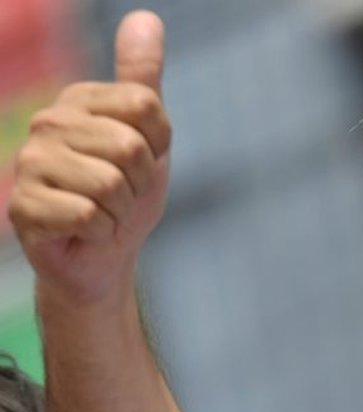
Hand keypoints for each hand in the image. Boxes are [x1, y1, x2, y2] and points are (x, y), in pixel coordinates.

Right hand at [7, 11, 169, 304]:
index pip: (146, 108)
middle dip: (140, 182)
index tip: (143, 161)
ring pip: (110, 184)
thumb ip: (143, 79)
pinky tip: (85, 232)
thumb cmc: (128, 193)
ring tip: (104, 212)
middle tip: (122, 194)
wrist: (105, 255)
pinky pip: (89, 216)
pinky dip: (101, 232)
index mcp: (80, 100)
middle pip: (130, 148)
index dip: (159, 145)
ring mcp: (29, 163)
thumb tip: (146, 16)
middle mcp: (47, 123)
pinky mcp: (22, 206)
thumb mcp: (149, 135)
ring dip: (121, 211)